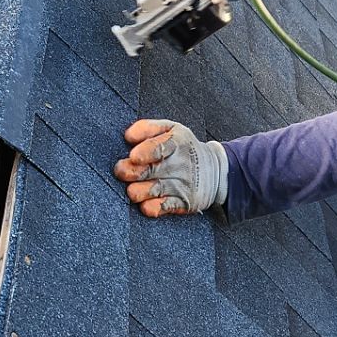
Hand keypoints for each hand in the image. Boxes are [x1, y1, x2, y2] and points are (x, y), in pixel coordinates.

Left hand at [113, 119, 228, 217]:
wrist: (215, 171)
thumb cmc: (183, 147)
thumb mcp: (171, 129)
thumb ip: (147, 128)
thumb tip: (128, 136)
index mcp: (177, 142)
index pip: (161, 147)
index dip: (146, 152)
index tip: (133, 156)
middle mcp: (180, 164)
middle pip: (152, 169)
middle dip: (133, 172)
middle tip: (121, 171)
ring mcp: (182, 184)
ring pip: (155, 190)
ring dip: (138, 192)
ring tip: (131, 190)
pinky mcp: (184, 202)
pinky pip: (165, 207)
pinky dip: (153, 208)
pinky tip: (144, 205)